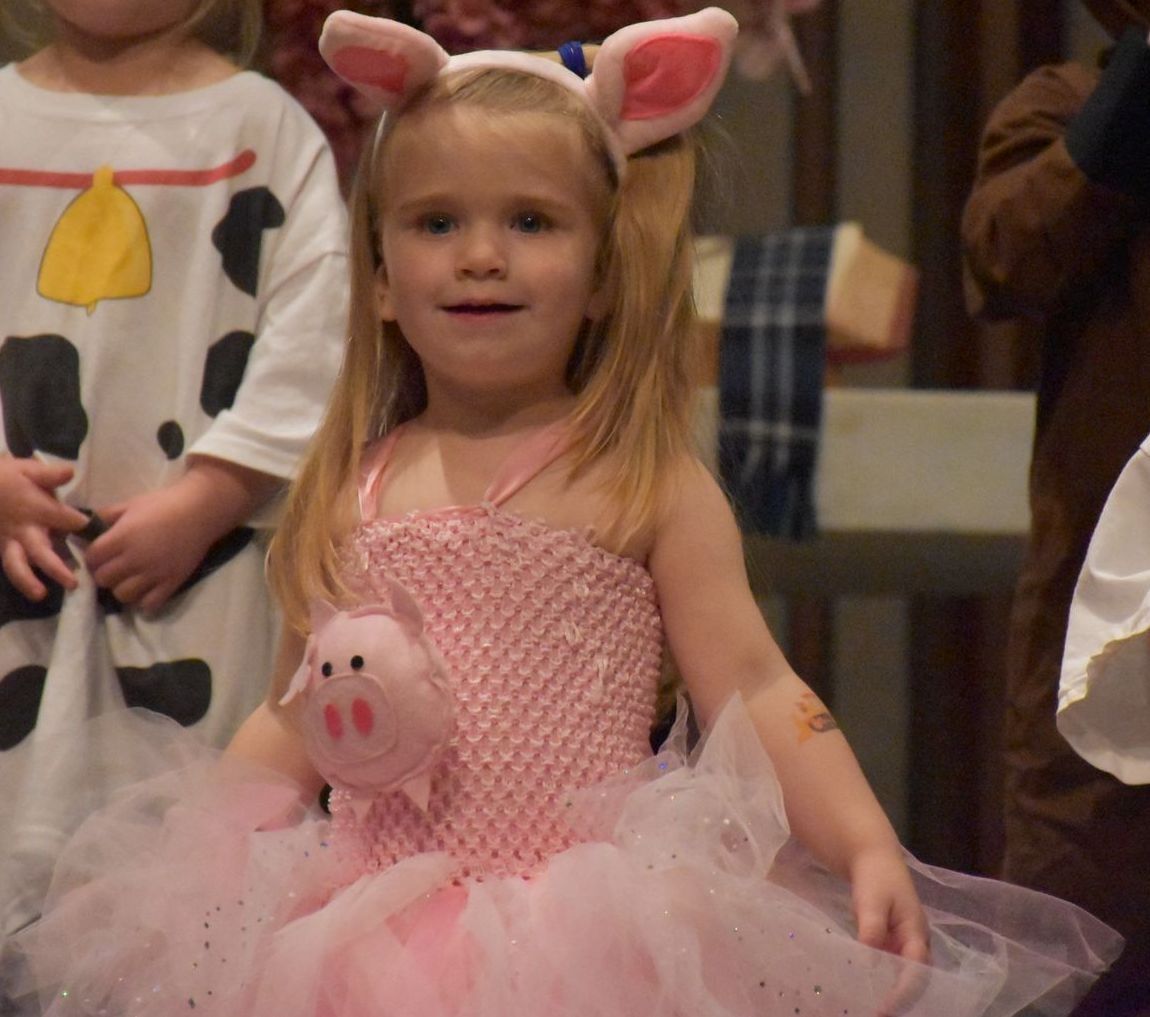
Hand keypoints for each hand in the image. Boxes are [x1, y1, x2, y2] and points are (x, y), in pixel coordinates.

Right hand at [0, 455, 89, 599]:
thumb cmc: (8, 476)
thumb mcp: (28, 469)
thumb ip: (49, 474)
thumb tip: (70, 471)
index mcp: (37, 509)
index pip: (65, 520)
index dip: (82, 526)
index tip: (98, 533)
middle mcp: (24, 529)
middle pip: (39, 551)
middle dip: (55, 568)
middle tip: (73, 583)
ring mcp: (11, 541)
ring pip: (17, 564)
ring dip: (28, 581)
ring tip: (40, 595)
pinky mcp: (3, 548)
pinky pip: (10, 565)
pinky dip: (21, 579)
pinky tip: (33, 592)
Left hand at [86, 457, 279, 613]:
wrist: (200, 511)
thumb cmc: (164, 504)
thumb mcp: (131, 504)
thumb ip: (106, 516)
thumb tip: (87, 527)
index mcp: (121, 537)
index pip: (92, 559)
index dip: (93, 557)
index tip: (100, 554)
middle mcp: (135, 558)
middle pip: (103, 579)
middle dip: (105, 573)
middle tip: (114, 567)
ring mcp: (154, 573)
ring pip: (123, 595)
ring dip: (122, 588)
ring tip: (130, 580)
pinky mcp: (172, 582)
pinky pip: (149, 604)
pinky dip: (144, 600)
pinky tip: (147, 589)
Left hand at [850, 847, 930, 1014]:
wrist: (873, 856)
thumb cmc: (875, 877)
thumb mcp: (872, 901)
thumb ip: (872, 930)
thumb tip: (869, 962)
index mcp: (916, 934)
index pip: (916, 973)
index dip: (901, 994)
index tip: (882, 1009)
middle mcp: (915, 942)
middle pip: (915, 981)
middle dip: (899, 1001)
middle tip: (876, 1014)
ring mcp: (905, 942)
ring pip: (903, 976)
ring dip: (891, 993)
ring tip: (871, 1007)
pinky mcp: (893, 940)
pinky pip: (891, 967)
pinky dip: (882, 980)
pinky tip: (864, 987)